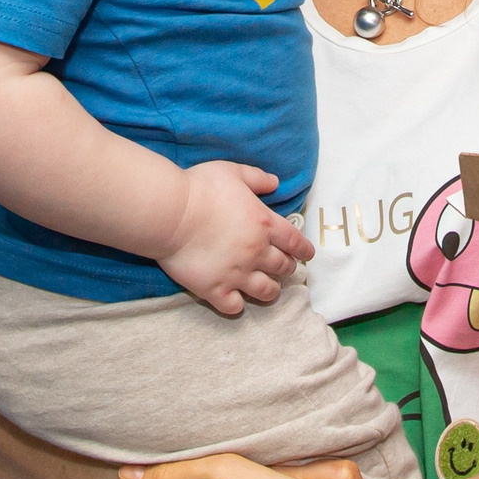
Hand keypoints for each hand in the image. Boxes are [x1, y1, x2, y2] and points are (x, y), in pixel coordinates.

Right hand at [158, 161, 309, 314]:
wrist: (171, 213)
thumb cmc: (201, 188)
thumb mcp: (234, 172)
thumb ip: (257, 178)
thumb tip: (275, 183)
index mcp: (265, 224)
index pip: (295, 242)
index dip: (304, 250)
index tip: (308, 255)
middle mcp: (256, 252)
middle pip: (283, 267)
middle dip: (287, 268)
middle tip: (284, 268)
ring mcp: (237, 273)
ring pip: (266, 291)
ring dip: (271, 291)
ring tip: (269, 290)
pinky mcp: (215, 289)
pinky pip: (234, 306)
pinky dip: (237, 306)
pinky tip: (236, 301)